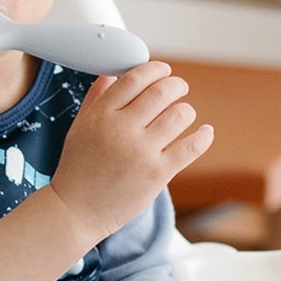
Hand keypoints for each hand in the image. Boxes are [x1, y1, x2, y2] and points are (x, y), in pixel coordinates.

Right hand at [50, 62, 214, 247]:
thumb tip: (112, 75)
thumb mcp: (79, 128)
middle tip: (179, 88)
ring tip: (183, 114)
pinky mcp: (157, 174)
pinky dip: (203, 136)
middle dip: (176, 84)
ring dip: (186, 110)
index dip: (155, 69)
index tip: (164, 71)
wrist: (76, 211)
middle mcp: (121, 130)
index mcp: (101, 116)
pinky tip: (205, 132)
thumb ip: (96, 100)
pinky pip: (191, 147)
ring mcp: (140, 152)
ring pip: (179, 115)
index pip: (134, 79)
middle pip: (161, 91)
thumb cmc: (77, 170)